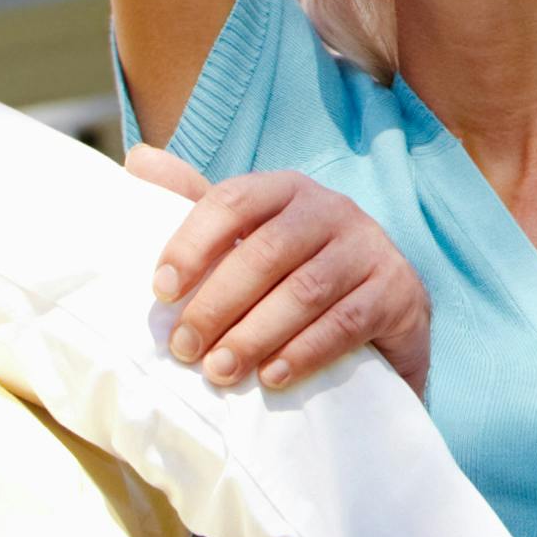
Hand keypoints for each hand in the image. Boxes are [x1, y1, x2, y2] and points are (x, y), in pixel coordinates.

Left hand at [135, 152, 431, 392]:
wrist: (384, 309)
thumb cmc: (297, 272)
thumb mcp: (250, 236)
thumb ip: (197, 203)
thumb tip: (138, 158)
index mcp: (287, 189)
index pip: (233, 200)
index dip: (192, 243)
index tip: (159, 292)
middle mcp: (332, 209)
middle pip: (267, 250)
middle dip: (218, 302)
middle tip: (184, 348)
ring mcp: (370, 249)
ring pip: (307, 289)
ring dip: (256, 333)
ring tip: (219, 371)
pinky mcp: (398, 293)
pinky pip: (348, 322)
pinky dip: (305, 351)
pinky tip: (272, 377)